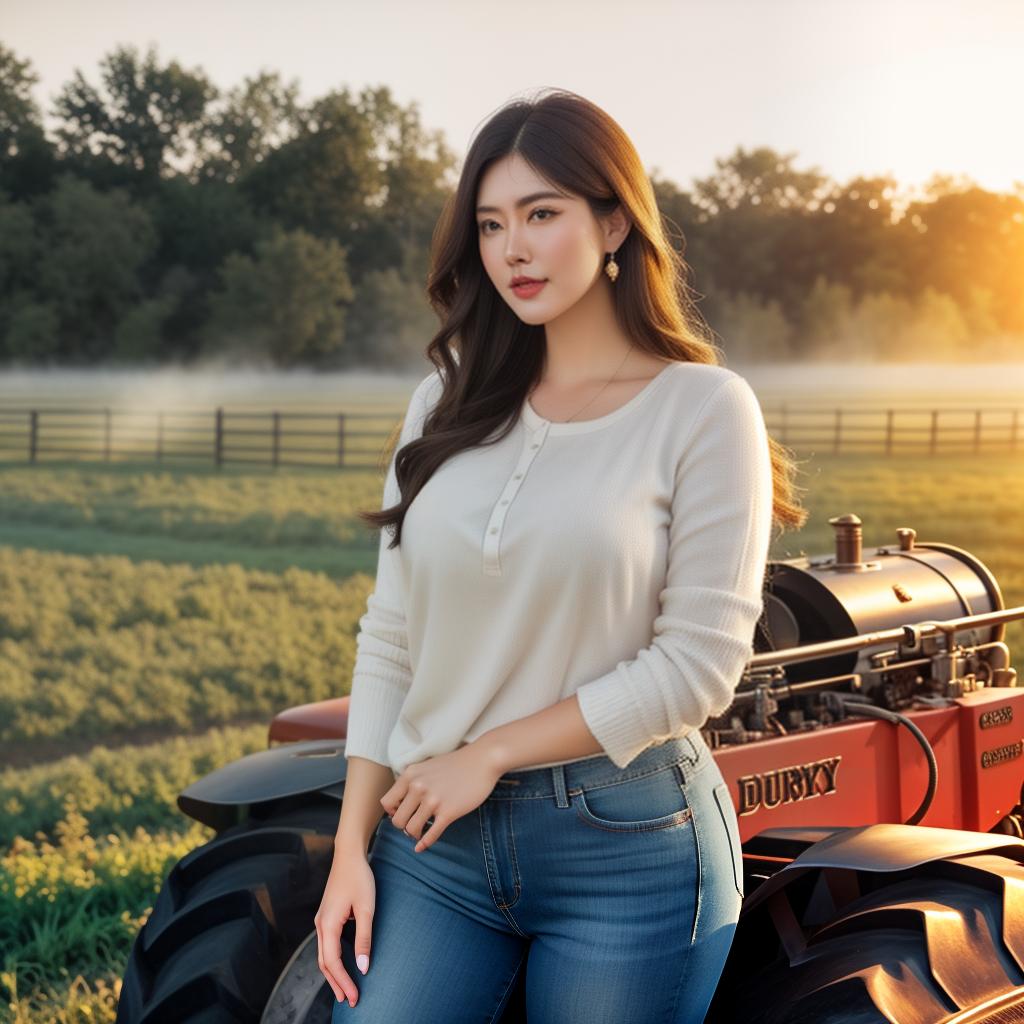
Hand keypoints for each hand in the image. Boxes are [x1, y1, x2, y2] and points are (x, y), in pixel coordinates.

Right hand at [315, 848, 375, 1007]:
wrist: (348, 855)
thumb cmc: (359, 878)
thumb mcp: (366, 909)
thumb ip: (364, 939)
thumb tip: (363, 967)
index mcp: (328, 925)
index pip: (333, 962)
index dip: (344, 981)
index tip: (354, 996)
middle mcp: (320, 925)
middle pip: (325, 963)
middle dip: (336, 983)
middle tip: (349, 1001)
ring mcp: (321, 920)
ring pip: (323, 955)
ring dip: (333, 974)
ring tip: (343, 990)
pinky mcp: (326, 916)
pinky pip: (326, 945)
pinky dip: (332, 960)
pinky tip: (340, 966)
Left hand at [381, 741, 504, 852]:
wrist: (482, 760)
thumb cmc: (456, 764)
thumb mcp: (427, 766)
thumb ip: (412, 781)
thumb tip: (401, 805)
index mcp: (410, 775)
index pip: (386, 802)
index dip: (393, 812)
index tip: (403, 813)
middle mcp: (418, 787)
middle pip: (397, 820)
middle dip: (403, 826)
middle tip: (414, 823)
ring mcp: (433, 800)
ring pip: (411, 829)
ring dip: (415, 834)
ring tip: (422, 830)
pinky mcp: (449, 812)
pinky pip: (431, 835)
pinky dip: (424, 844)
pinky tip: (422, 846)